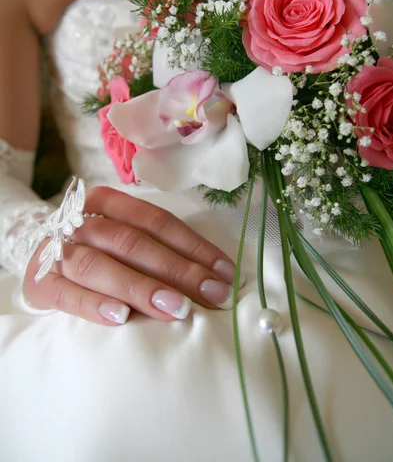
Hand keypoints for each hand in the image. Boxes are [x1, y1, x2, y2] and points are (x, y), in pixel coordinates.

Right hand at [23, 187, 243, 324]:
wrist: (39, 259)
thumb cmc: (96, 251)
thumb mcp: (124, 238)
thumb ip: (160, 250)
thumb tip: (215, 277)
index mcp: (106, 202)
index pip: (156, 221)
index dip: (193, 246)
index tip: (224, 273)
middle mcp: (81, 221)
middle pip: (133, 243)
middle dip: (178, 270)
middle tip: (212, 295)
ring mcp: (57, 251)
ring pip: (101, 265)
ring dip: (142, 288)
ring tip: (177, 309)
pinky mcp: (40, 283)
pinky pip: (68, 294)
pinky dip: (95, 305)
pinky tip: (122, 318)